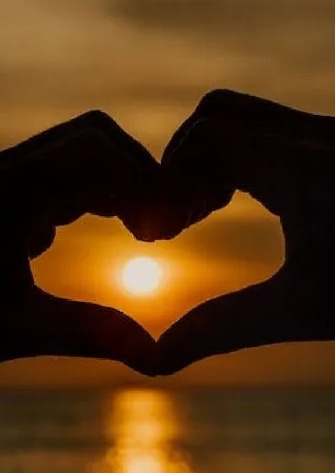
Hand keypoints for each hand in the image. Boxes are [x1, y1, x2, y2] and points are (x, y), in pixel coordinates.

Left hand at [0, 111, 158, 378]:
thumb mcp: (15, 332)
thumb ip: (88, 333)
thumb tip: (155, 354)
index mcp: (8, 192)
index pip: (97, 149)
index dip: (144, 181)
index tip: (161, 234)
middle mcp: (4, 174)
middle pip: (95, 140)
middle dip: (137, 177)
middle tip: (157, 233)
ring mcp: (0, 183)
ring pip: (77, 156)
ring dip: (115, 185)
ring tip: (142, 235)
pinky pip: (58, 178)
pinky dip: (91, 197)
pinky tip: (100, 239)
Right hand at [156, 89, 334, 372]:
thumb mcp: (305, 310)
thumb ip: (223, 328)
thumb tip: (154, 361)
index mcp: (304, 166)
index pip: (204, 138)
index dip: (167, 180)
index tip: (164, 235)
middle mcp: (322, 135)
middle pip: (220, 112)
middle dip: (187, 161)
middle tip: (186, 220)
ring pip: (251, 115)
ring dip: (218, 156)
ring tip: (213, 212)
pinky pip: (280, 129)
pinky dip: (251, 157)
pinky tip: (258, 205)